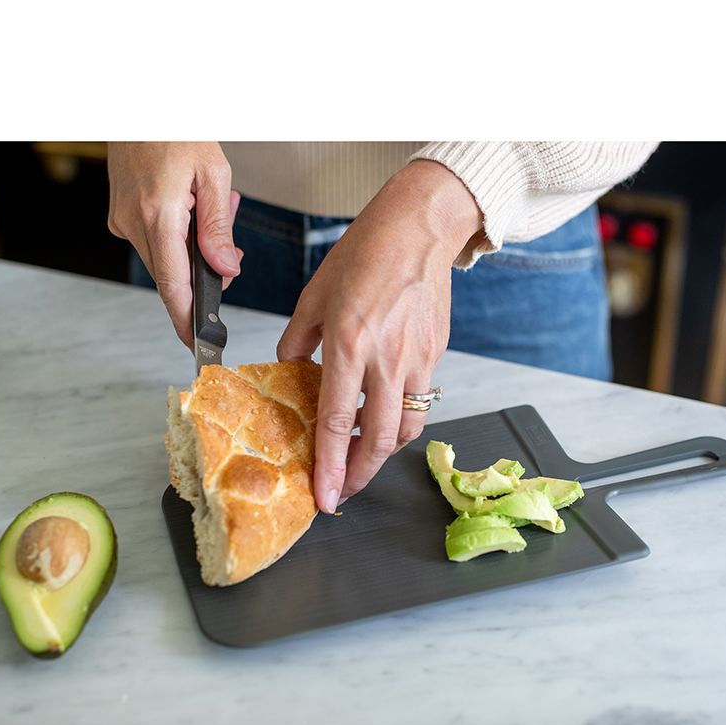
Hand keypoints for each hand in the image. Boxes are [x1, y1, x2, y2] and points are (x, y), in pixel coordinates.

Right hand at [107, 142, 242, 348]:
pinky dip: (178, 238)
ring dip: (193, 253)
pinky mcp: (119, 216)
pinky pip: (154, 243)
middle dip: (205, 276)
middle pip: (172, 278)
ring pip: (164, 261)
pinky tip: (191, 210)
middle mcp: (134, 224)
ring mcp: (122, 221)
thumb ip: (219, 228)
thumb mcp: (214, 173)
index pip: (174, 287)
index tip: (200, 345)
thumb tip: (227, 270)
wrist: (136, 103)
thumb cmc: (177, 129)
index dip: (187, 321)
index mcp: (159, 215)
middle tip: (230, 250)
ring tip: (214, 212)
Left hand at [277, 159, 484, 512]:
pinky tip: (381, 414)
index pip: (338, 420)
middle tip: (345, 490)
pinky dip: (400, 419)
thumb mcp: (314, 296)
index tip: (326, 495)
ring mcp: (417, 359)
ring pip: (407, 428)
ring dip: (383, 451)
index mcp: (349, 342)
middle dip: (361, 475)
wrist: (419, 229)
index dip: (331, 466)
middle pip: (380, 439)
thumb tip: (290, 371)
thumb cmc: (364, 254)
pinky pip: (420, 401)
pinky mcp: (435, 355)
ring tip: (362, 456)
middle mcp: (387, 358)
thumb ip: (297, 341)